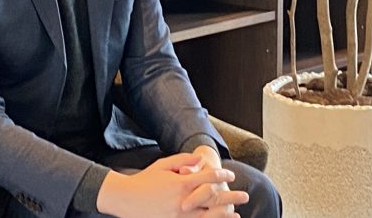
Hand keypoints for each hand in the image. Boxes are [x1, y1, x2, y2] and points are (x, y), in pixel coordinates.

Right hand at [96, 152, 248, 217]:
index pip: (208, 178)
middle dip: (230, 196)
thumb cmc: (145, 180)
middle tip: (245, 196)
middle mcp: (183, 201)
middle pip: (213, 199)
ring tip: (237, 214)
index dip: (222, 175)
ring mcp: (179, 216)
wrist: (126, 199)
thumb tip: (200, 159)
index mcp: (181, 183)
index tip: (231, 175)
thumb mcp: (163, 164)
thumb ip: (183, 161)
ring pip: (208, 216)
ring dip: (224, 215)